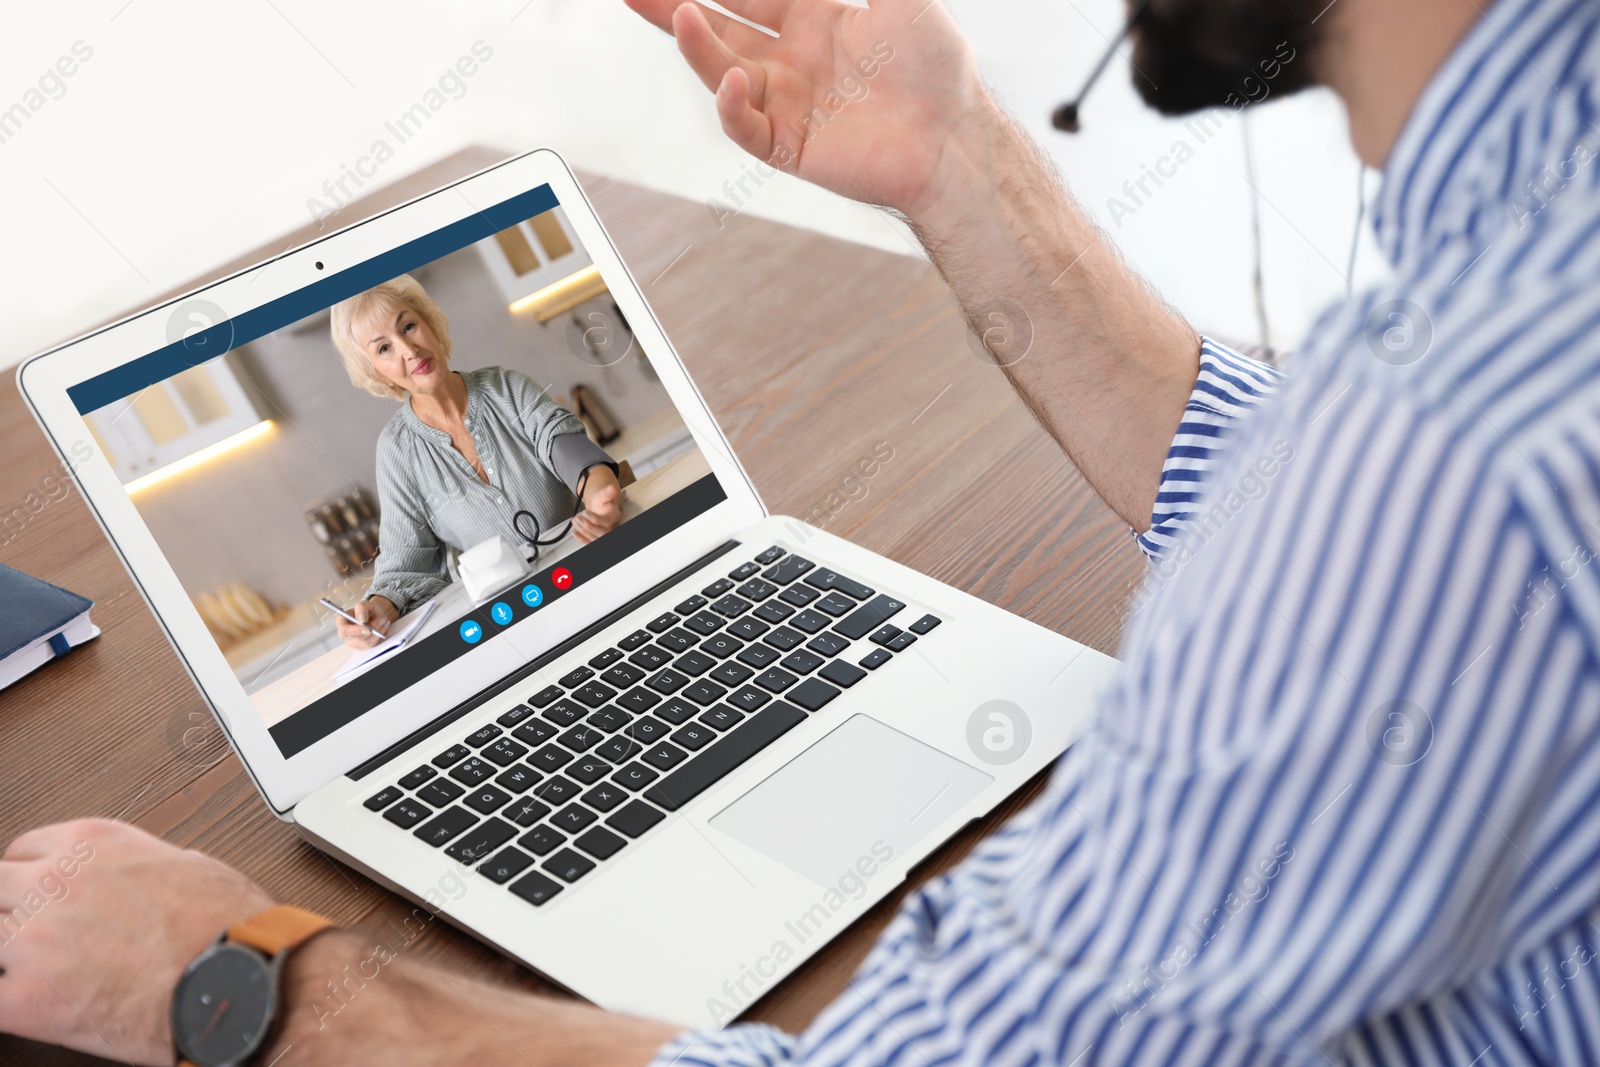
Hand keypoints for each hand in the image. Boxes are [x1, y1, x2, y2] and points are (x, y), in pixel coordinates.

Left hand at [0, 820, 273, 1065]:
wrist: (238, 979)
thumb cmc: (229, 924)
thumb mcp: (187, 864)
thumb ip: (137, 866)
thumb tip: (131, 879)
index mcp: (92, 844)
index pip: (22, 849)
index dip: (29, 877)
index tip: (37, 895)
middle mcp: (56, 883)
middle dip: (9, 910)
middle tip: (32, 934)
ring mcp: (35, 941)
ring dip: (8, 954)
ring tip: (37, 972)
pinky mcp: (28, 999)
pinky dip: (6, 1000)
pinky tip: (24, 1004)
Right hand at [336, 595, 397, 649]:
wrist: (375, 615)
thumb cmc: (367, 610)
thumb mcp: (364, 603)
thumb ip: (361, 608)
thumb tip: (361, 619)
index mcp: (341, 622)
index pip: (344, 631)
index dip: (356, 631)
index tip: (368, 628)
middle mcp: (345, 634)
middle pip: (358, 639)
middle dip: (372, 630)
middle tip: (382, 620)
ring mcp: (353, 642)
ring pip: (367, 643)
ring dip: (378, 632)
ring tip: (383, 621)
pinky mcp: (362, 647)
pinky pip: (372, 645)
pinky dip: (379, 636)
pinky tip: (382, 628)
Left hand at [574, 466, 623, 542]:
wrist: (601, 509)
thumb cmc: (603, 503)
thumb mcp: (604, 496)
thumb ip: (607, 493)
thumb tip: (611, 488)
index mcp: (615, 517)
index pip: (607, 522)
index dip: (595, 519)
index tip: (585, 512)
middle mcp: (612, 528)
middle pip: (602, 533)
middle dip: (588, 527)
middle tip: (577, 518)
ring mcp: (604, 534)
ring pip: (595, 539)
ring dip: (583, 531)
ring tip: (575, 521)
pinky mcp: (597, 538)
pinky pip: (590, 543)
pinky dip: (581, 539)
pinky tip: (574, 532)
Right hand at [623, 0, 986, 217]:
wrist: (954, 137)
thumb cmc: (938, 67)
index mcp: (814, 20)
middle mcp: (793, 61)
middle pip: (719, 27)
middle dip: (676, 7)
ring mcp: (787, 104)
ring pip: (723, 72)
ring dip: (696, 47)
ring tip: (680, 14)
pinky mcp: (789, 147)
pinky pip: (745, 127)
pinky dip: (730, 106)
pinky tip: (729, 80)